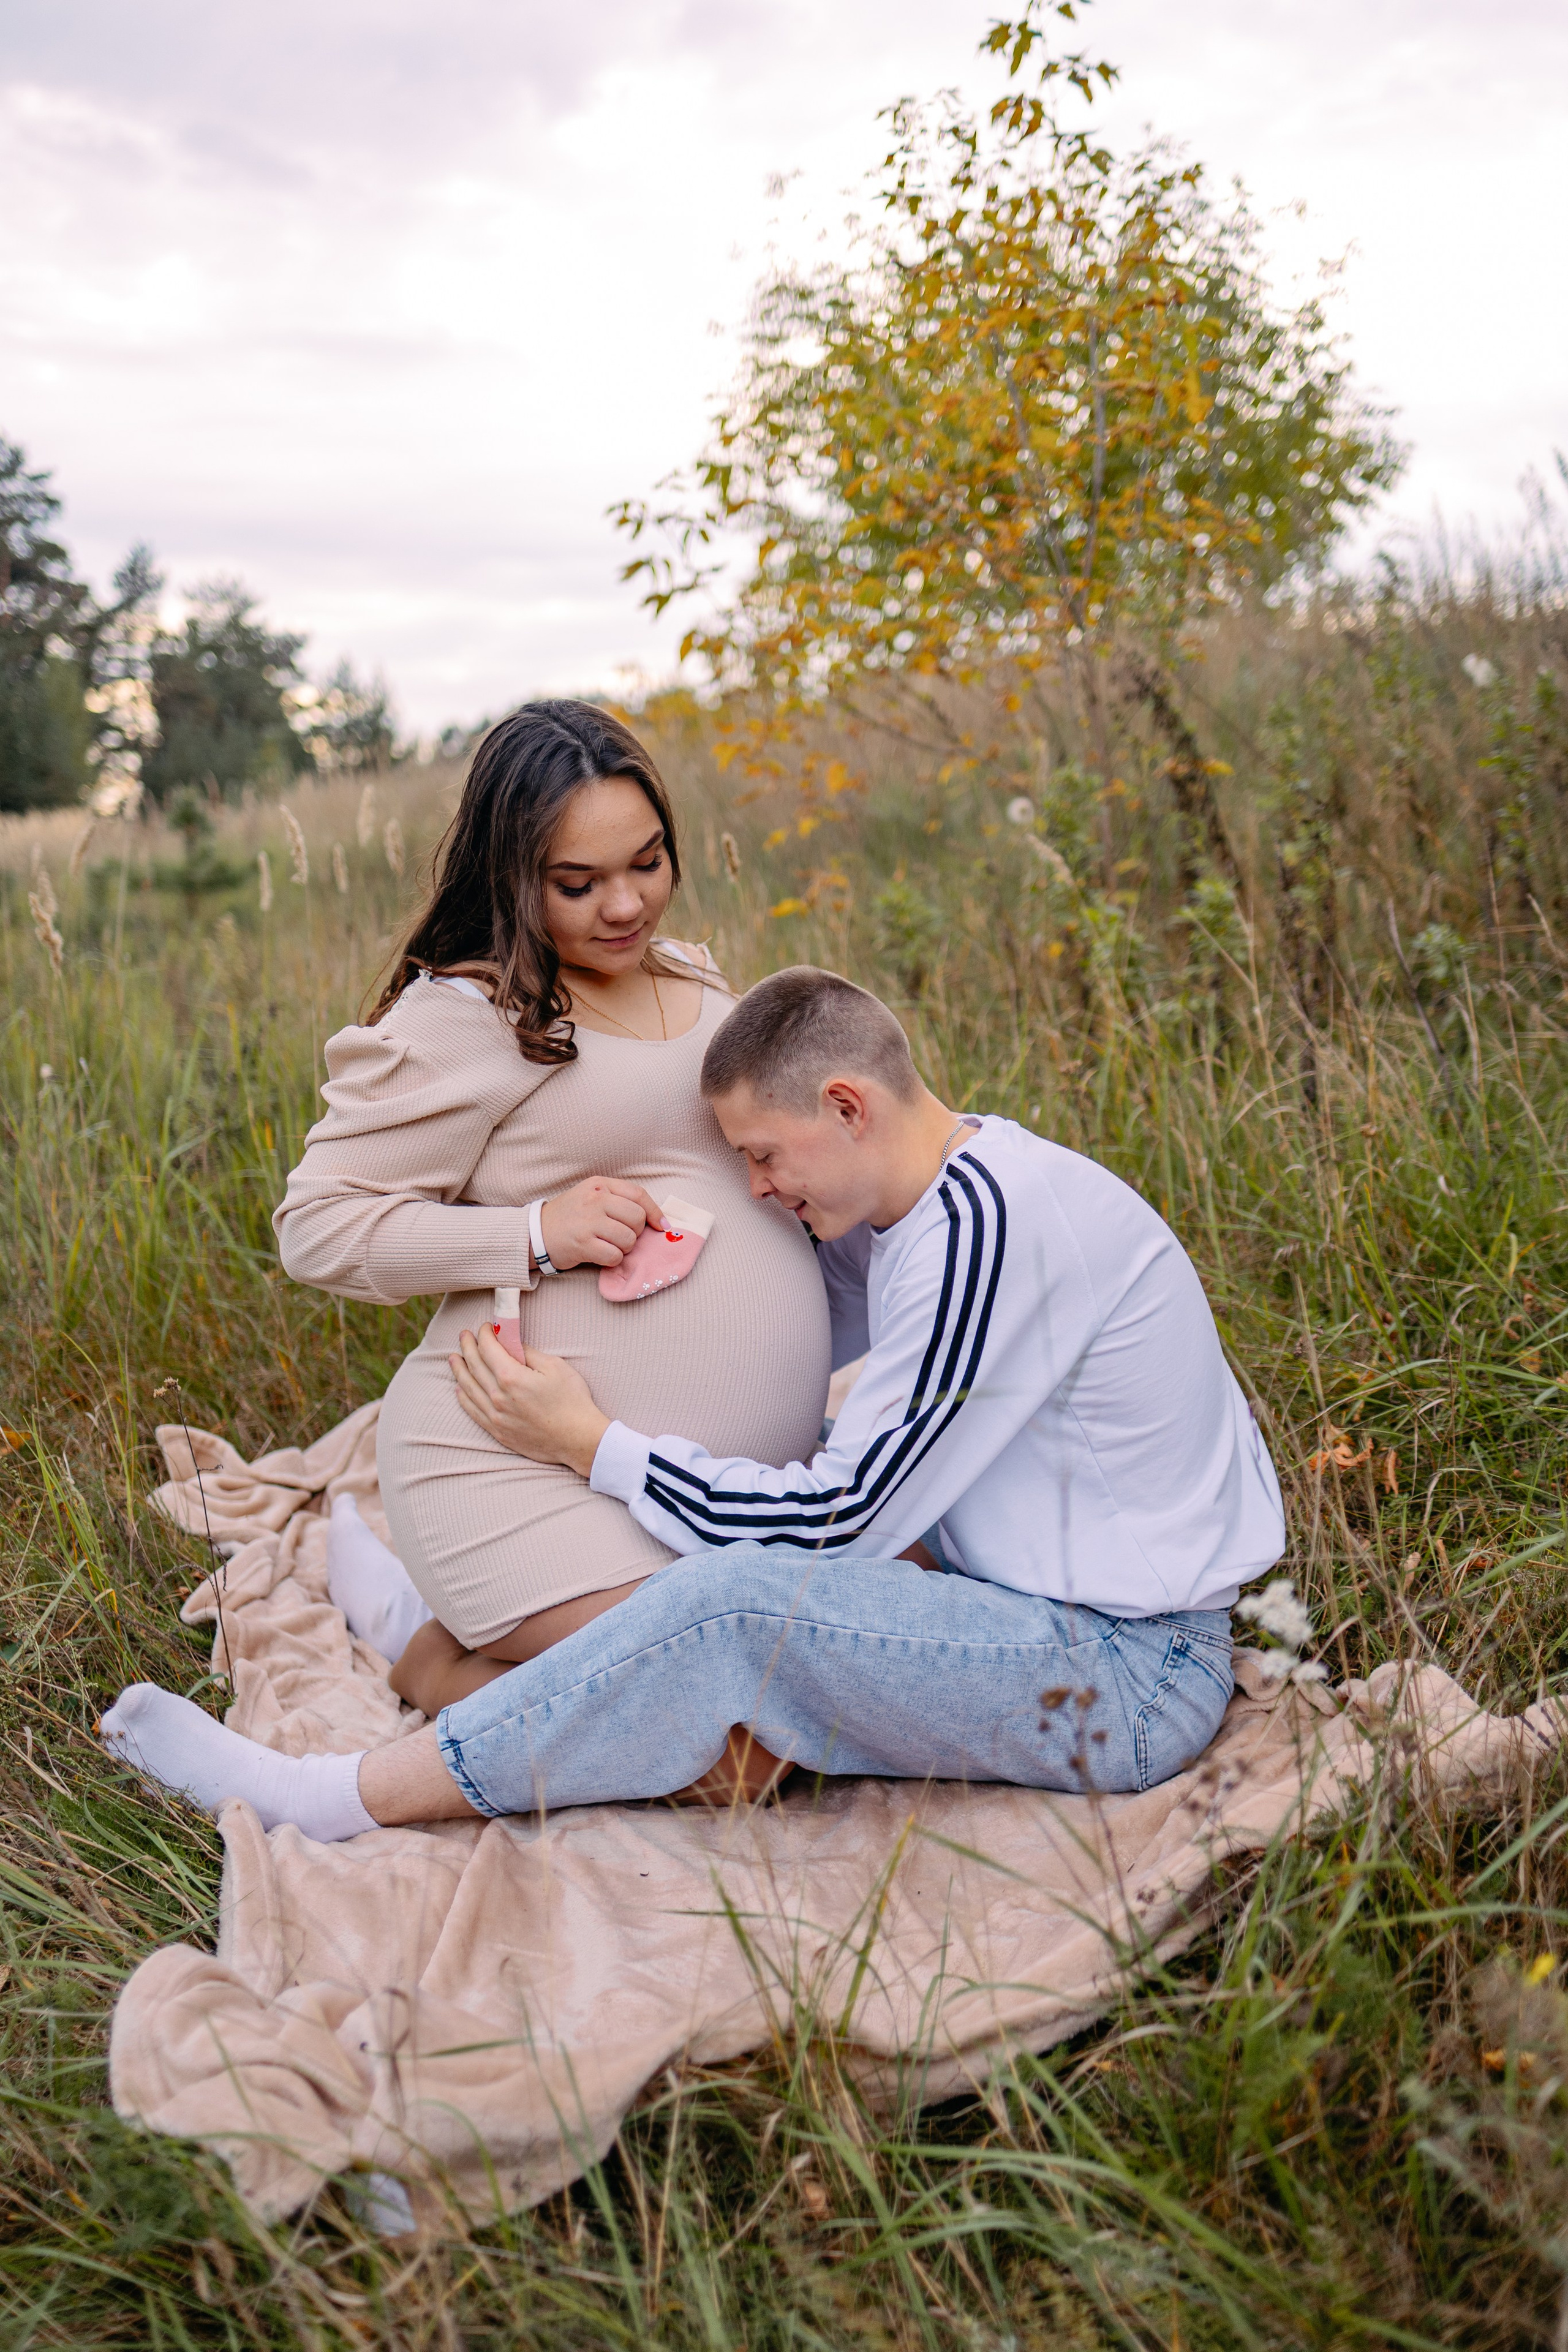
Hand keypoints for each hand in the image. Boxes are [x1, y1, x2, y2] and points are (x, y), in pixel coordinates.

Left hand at [451, 1325, 609, 1476]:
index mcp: (511, 1377)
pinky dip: (464, 1397)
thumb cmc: (572, 1401)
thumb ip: (528, 1353)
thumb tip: (512, 1345)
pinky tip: (459, 1389)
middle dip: (468, 1347)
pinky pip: (473, 1411)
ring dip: (459, 1371)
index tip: (486, 1327)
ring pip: (469, 1389)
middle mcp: (498, 1397)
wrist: (578, 1439)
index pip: (488, 1349)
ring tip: (454, 1358)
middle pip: (475, 1367)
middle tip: (464, 1336)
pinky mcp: (498, 1432)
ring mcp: (496, 1417)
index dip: (484, 1335)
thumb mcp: (555, 1367)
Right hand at [538, 1176, 662, 1270]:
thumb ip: (619, 1200)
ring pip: (628, 1239)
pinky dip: (613, 1259)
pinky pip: (614, 1255)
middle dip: (636, 1232)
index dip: (655, 1212)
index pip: (638, 1194)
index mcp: (599, 1185)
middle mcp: (595, 1200)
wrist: (536, 1232)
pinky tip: (601, 1254)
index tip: (661, 1226)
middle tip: (622, 1236)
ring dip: (624, 1248)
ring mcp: (588, 1221)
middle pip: (637, 1218)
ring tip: (609, 1245)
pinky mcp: (582, 1244)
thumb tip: (657, 1219)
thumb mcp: (592, 1196)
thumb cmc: (571, 1216)